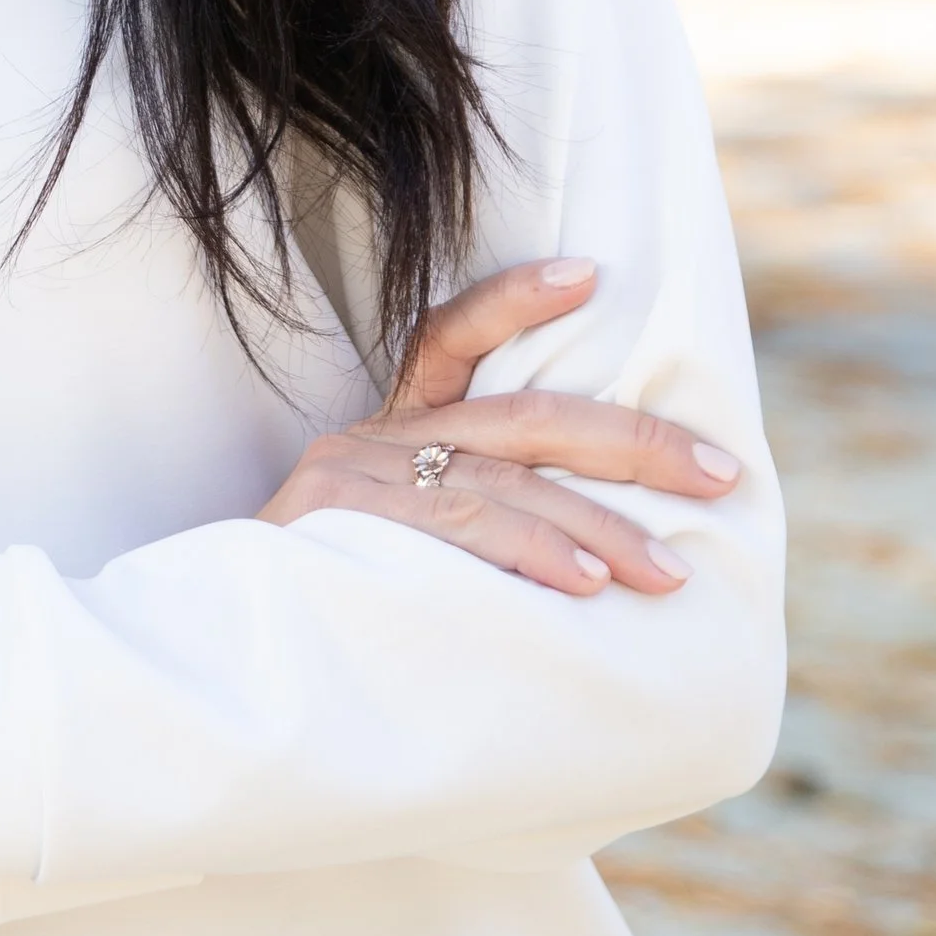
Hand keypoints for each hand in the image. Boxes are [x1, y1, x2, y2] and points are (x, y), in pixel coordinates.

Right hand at [259, 255, 740, 595]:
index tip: (591, 275)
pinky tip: (580, 584)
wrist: (215, 659)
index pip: (448, 336)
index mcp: (389, 433)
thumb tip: (602, 556)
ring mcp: (353, 477)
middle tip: (719, 472)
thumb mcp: (395, 551)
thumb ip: (469, 529)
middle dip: (632, 443)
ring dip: (596, 528)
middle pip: (520, 416)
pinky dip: (526, 552)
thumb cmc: (323, 615)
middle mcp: (372, 440)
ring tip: (663, 570)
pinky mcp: (339, 522)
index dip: (516, 300)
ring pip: (501, 482)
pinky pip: (452, 528)